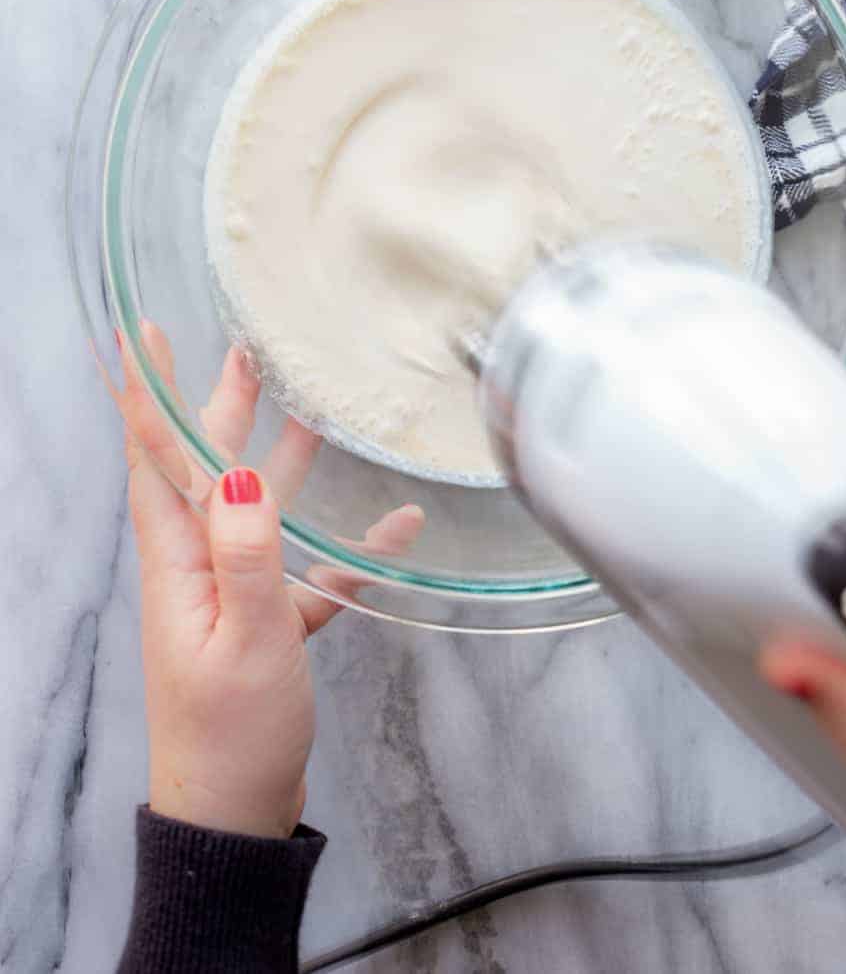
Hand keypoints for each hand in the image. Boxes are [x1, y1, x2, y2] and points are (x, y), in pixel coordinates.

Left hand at [115, 321, 423, 838]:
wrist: (237, 815)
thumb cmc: (230, 733)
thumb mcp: (245, 638)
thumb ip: (248, 556)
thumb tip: (240, 475)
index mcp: (178, 563)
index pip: (156, 461)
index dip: (148, 396)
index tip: (143, 335)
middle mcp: (200, 568)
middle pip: (209, 469)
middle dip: (223, 407)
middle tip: (248, 351)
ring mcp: (236, 595)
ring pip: (261, 512)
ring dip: (284, 462)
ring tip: (314, 408)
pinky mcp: (270, 625)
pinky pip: (311, 571)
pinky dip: (349, 550)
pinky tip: (398, 529)